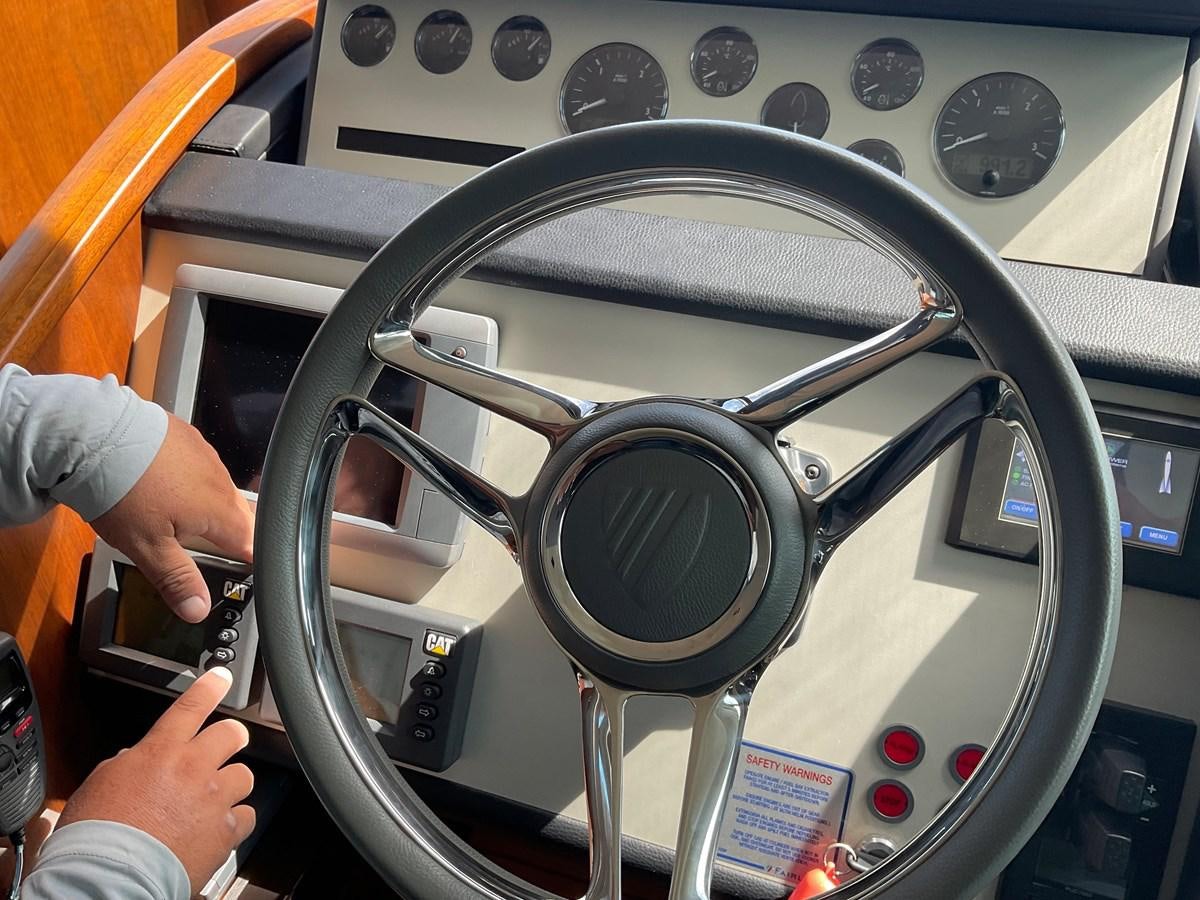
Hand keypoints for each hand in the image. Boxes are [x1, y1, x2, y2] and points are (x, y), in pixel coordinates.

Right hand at [56, 668, 255, 893]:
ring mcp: (214, 798)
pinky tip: (218, 830)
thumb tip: (137, 760)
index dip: (210, 687)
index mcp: (160, 752)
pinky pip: (247, 815)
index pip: (190, 707)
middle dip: (231, 737)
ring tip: (214, 800)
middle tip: (225, 747)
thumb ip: (128, 765)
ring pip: (244, 775)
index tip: (222, 677)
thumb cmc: (97, 835)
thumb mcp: (101, 784)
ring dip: (232, 785)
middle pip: (232, 734)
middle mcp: (193, 768)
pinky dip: (236, 822)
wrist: (111, 876)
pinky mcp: (227, 830)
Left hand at [92, 415, 253, 621]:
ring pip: (221, 490)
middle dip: (231, 535)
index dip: (250, 562)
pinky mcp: (188, 437)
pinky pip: (201, 465)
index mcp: (220, 513)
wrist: (96, 435)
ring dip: (209, 506)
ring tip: (180, 517)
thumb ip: (177, 579)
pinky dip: (191, 479)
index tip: (242, 573)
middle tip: (209, 552)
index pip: (252, 545)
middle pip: (240, 517)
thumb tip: (199, 610)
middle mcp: (222, 482)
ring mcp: (206, 455)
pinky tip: (165, 484)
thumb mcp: (147, 547)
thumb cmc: (123, 492)